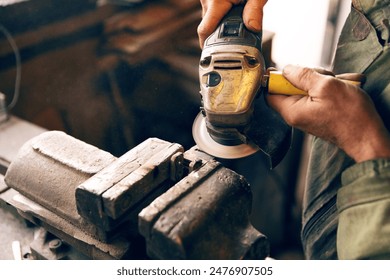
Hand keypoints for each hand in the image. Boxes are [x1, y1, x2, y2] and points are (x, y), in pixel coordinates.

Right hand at [197, 0, 267, 47]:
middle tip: (235, 37)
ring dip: (221, 24)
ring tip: (236, 20)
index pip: (204, 32)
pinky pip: (211, 12)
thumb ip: (255, 10)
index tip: (214, 55)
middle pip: (208, 28)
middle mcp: (207, 1)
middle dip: (220, 35)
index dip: (208, 46)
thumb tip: (253, 28)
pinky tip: (232, 12)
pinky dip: (220, 16)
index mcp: (216, 1)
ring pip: (209, 20)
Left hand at [266, 65, 389, 162]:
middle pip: (291, 87)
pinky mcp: (320, 113)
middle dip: (307, 76)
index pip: (270, 93)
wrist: (368, 136)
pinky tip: (344, 85)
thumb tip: (286, 69)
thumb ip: (302, 75)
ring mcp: (309, 113)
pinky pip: (320, 94)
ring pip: (308, 88)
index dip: (275, 78)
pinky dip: (331, 87)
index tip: (287, 68)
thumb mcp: (325, 86)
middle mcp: (297, 114)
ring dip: (323, 80)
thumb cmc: (349, 115)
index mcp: (292, 110)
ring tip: (340, 81)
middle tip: (324, 76)